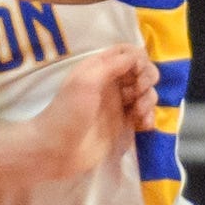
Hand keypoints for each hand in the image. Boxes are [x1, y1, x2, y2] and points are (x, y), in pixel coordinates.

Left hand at [29, 47, 158, 176]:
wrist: (56, 151)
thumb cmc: (68, 113)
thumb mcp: (86, 81)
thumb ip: (112, 64)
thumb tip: (138, 55)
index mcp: (99, 68)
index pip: (127, 53)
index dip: (139, 59)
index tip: (139, 72)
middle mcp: (110, 83)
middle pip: (141, 71)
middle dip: (147, 79)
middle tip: (139, 92)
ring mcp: (117, 104)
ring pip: (145, 93)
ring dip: (149, 99)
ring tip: (139, 113)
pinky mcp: (122, 124)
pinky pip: (144, 115)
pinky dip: (149, 117)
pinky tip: (144, 125)